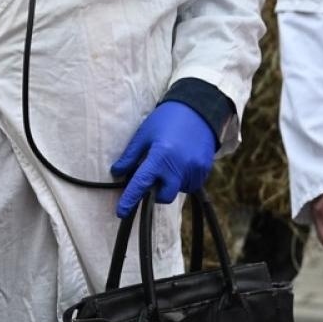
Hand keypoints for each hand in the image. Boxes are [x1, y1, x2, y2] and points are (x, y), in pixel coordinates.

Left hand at [111, 102, 217, 217]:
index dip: (130, 199)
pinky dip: (183, 179)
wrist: (199, 109)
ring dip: (171, 183)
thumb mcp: (144, 134)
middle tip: (153, 177)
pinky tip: (182, 162)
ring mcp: (194, 170)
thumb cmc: (167, 120)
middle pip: (164, 196)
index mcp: (161, 156)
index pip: (141, 183)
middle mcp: (179, 167)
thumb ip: (131, 156)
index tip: (121, 212)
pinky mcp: (205, 170)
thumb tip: (117, 172)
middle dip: (156, 193)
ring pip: (178, 190)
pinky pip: (191, 184)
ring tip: (171, 162)